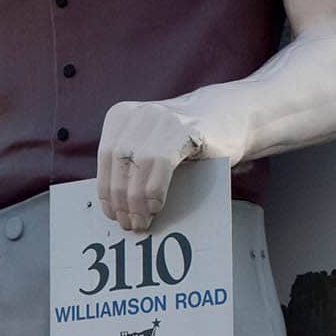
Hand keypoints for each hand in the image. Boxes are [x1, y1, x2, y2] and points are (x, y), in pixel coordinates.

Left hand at [96, 101, 203, 231]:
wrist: (229, 117)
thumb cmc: (186, 141)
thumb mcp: (150, 145)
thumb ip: (131, 164)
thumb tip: (112, 203)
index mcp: (122, 115)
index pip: (106, 157)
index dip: (106, 190)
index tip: (111, 214)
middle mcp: (139, 112)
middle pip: (119, 162)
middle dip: (120, 199)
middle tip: (129, 223)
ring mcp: (162, 117)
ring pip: (137, 165)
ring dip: (137, 201)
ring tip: (142, 221)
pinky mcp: (184, 129)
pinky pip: (160, 163)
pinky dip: (154, 190)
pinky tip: (157, 206)